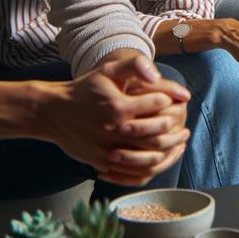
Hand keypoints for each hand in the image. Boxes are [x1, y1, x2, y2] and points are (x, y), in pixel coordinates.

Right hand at [43, 53, 190, 185]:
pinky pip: (133, 172)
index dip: (172, 99)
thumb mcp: (108, 70)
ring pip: (150, 158)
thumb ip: (134, 65)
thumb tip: (158, 74)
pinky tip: (160, 158)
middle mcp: (114, 130)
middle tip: (185, 127)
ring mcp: (108, 150)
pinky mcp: (102, 163)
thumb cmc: (84, 89)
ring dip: (170, 151)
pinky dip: (152, 167)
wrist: (53, 112)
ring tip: (179, 144)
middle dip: (177, 129)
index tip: (179, 99)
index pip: (159, 103)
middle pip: (159, 134)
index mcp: (119, 106)